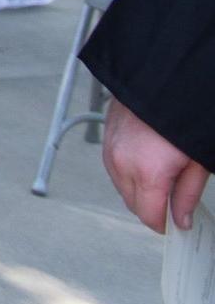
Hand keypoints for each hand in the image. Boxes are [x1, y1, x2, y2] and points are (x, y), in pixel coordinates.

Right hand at [101, 97, 209, 233]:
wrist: (162, 78)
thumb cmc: (184, 116)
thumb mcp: (198, 162)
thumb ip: (187, 194)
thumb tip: (182, 219)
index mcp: (148, 174)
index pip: (148, 215)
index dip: (163, 225)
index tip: (176, 225)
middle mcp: (122, 164)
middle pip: (133, 204)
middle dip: (151, 207)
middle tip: (173, 200)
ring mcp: (110, 150)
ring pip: (121, 187)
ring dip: (138, 189)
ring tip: (161, 175)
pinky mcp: (105, 138)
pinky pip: (114, 167)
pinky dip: (128, 172)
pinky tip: (146, 161)